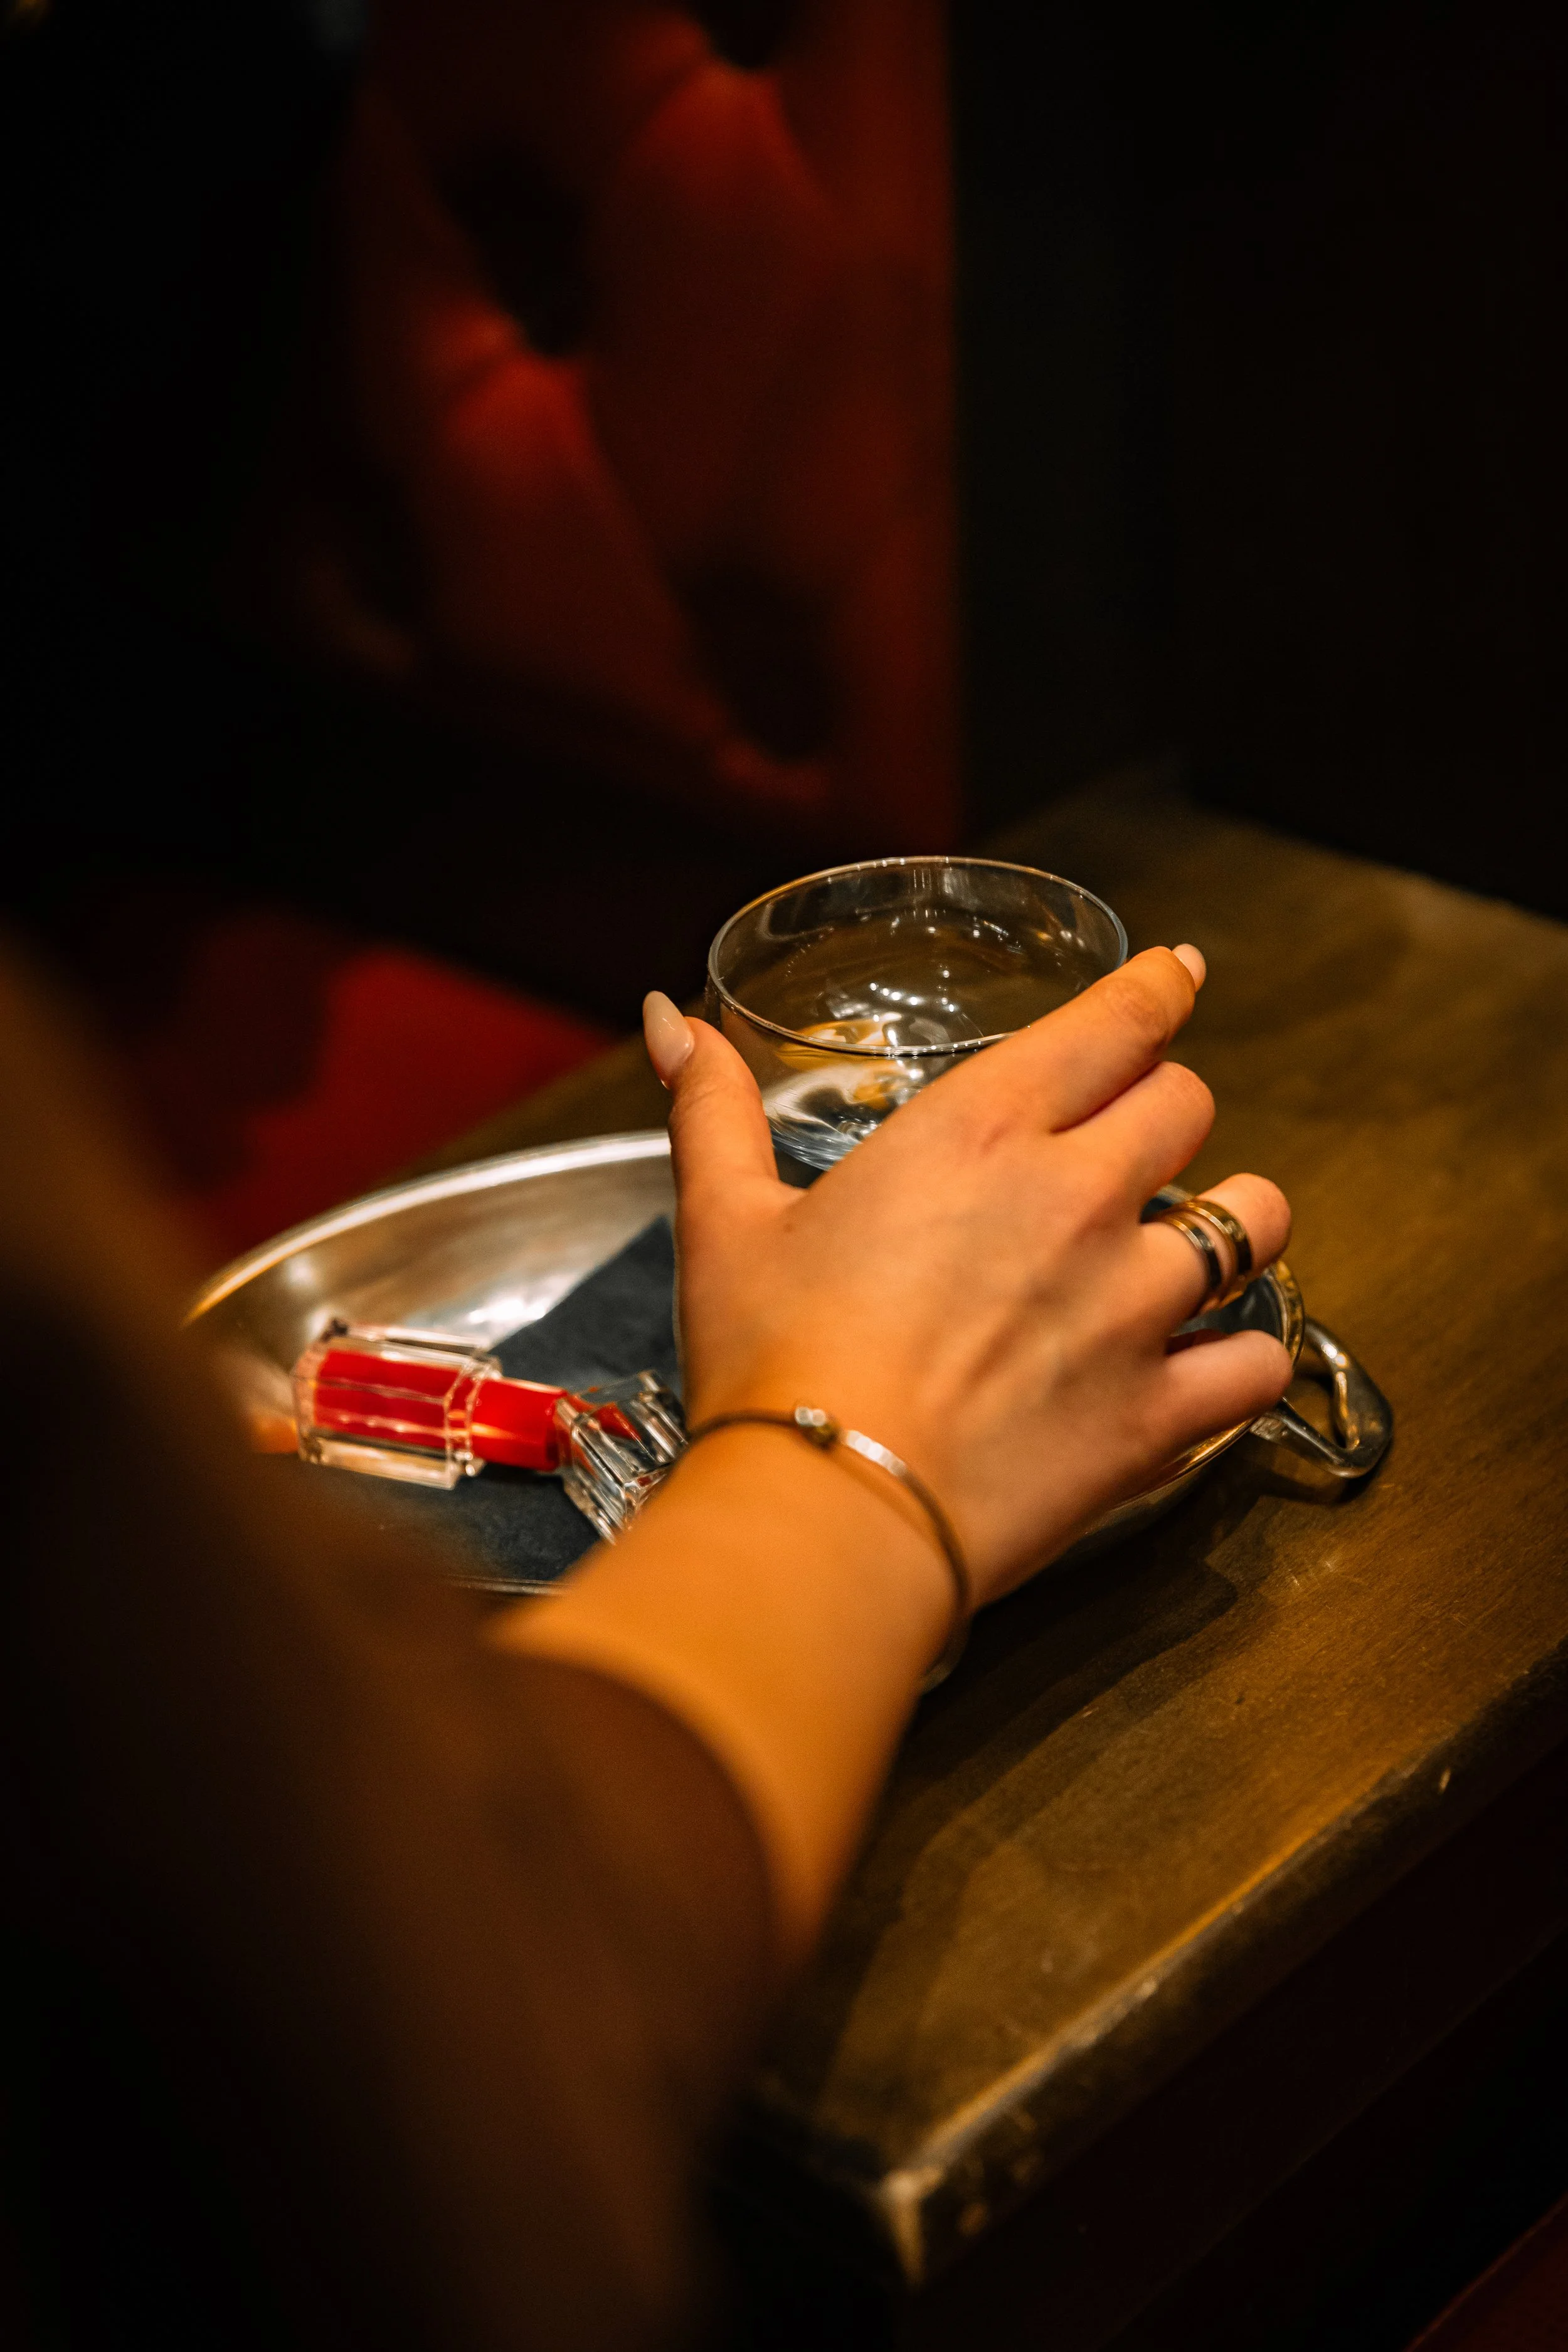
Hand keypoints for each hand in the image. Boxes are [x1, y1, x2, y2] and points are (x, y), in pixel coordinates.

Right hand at [647, 947, 1291, 1605]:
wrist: (822, 1512)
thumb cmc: (770, 1363)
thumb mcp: (725, 1222)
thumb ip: (714, 1111)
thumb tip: (677, 1024)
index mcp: (980, 1131)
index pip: (1119, 1021)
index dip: (1160, 989)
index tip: (1180, 976)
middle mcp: (1078, 1198)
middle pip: (1191, 1102)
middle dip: (1170, 1108)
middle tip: (1138, 1141)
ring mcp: (1131, 1306)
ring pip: (1255, 1220)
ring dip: (1236, 1218)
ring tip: (1204, 1241)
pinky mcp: (1157, 1412)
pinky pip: (1259, 1365)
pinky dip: (1246, 1360)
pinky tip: (1212, 1363)